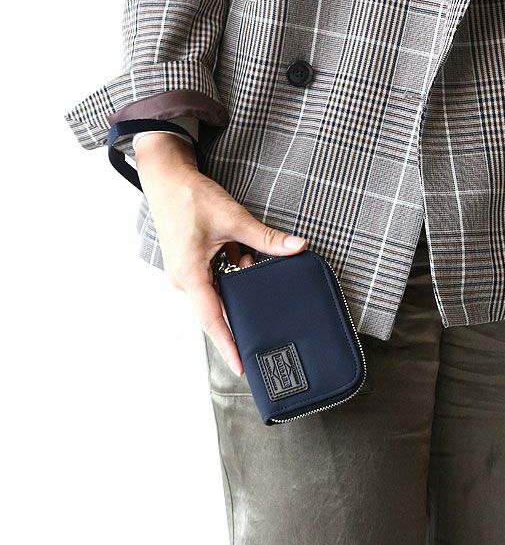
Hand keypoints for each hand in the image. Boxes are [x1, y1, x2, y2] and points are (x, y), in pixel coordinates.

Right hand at [135, 133, 307, 375]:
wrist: (166, 176)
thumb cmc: (191, 197)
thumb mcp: (233, 218)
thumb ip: (266, 238)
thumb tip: (297, 248)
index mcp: (190, 274)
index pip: (212, 319)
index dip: (228, 345)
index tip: (241, 367)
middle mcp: (185, 280)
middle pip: (219, 307)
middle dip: (242, 307)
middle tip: (262, 317)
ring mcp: (187, 274)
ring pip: (222, 287)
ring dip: (238, 275)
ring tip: (237, 251)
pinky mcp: (191, 265)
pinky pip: (217, 276)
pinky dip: (231, 265)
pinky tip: (236, 248)